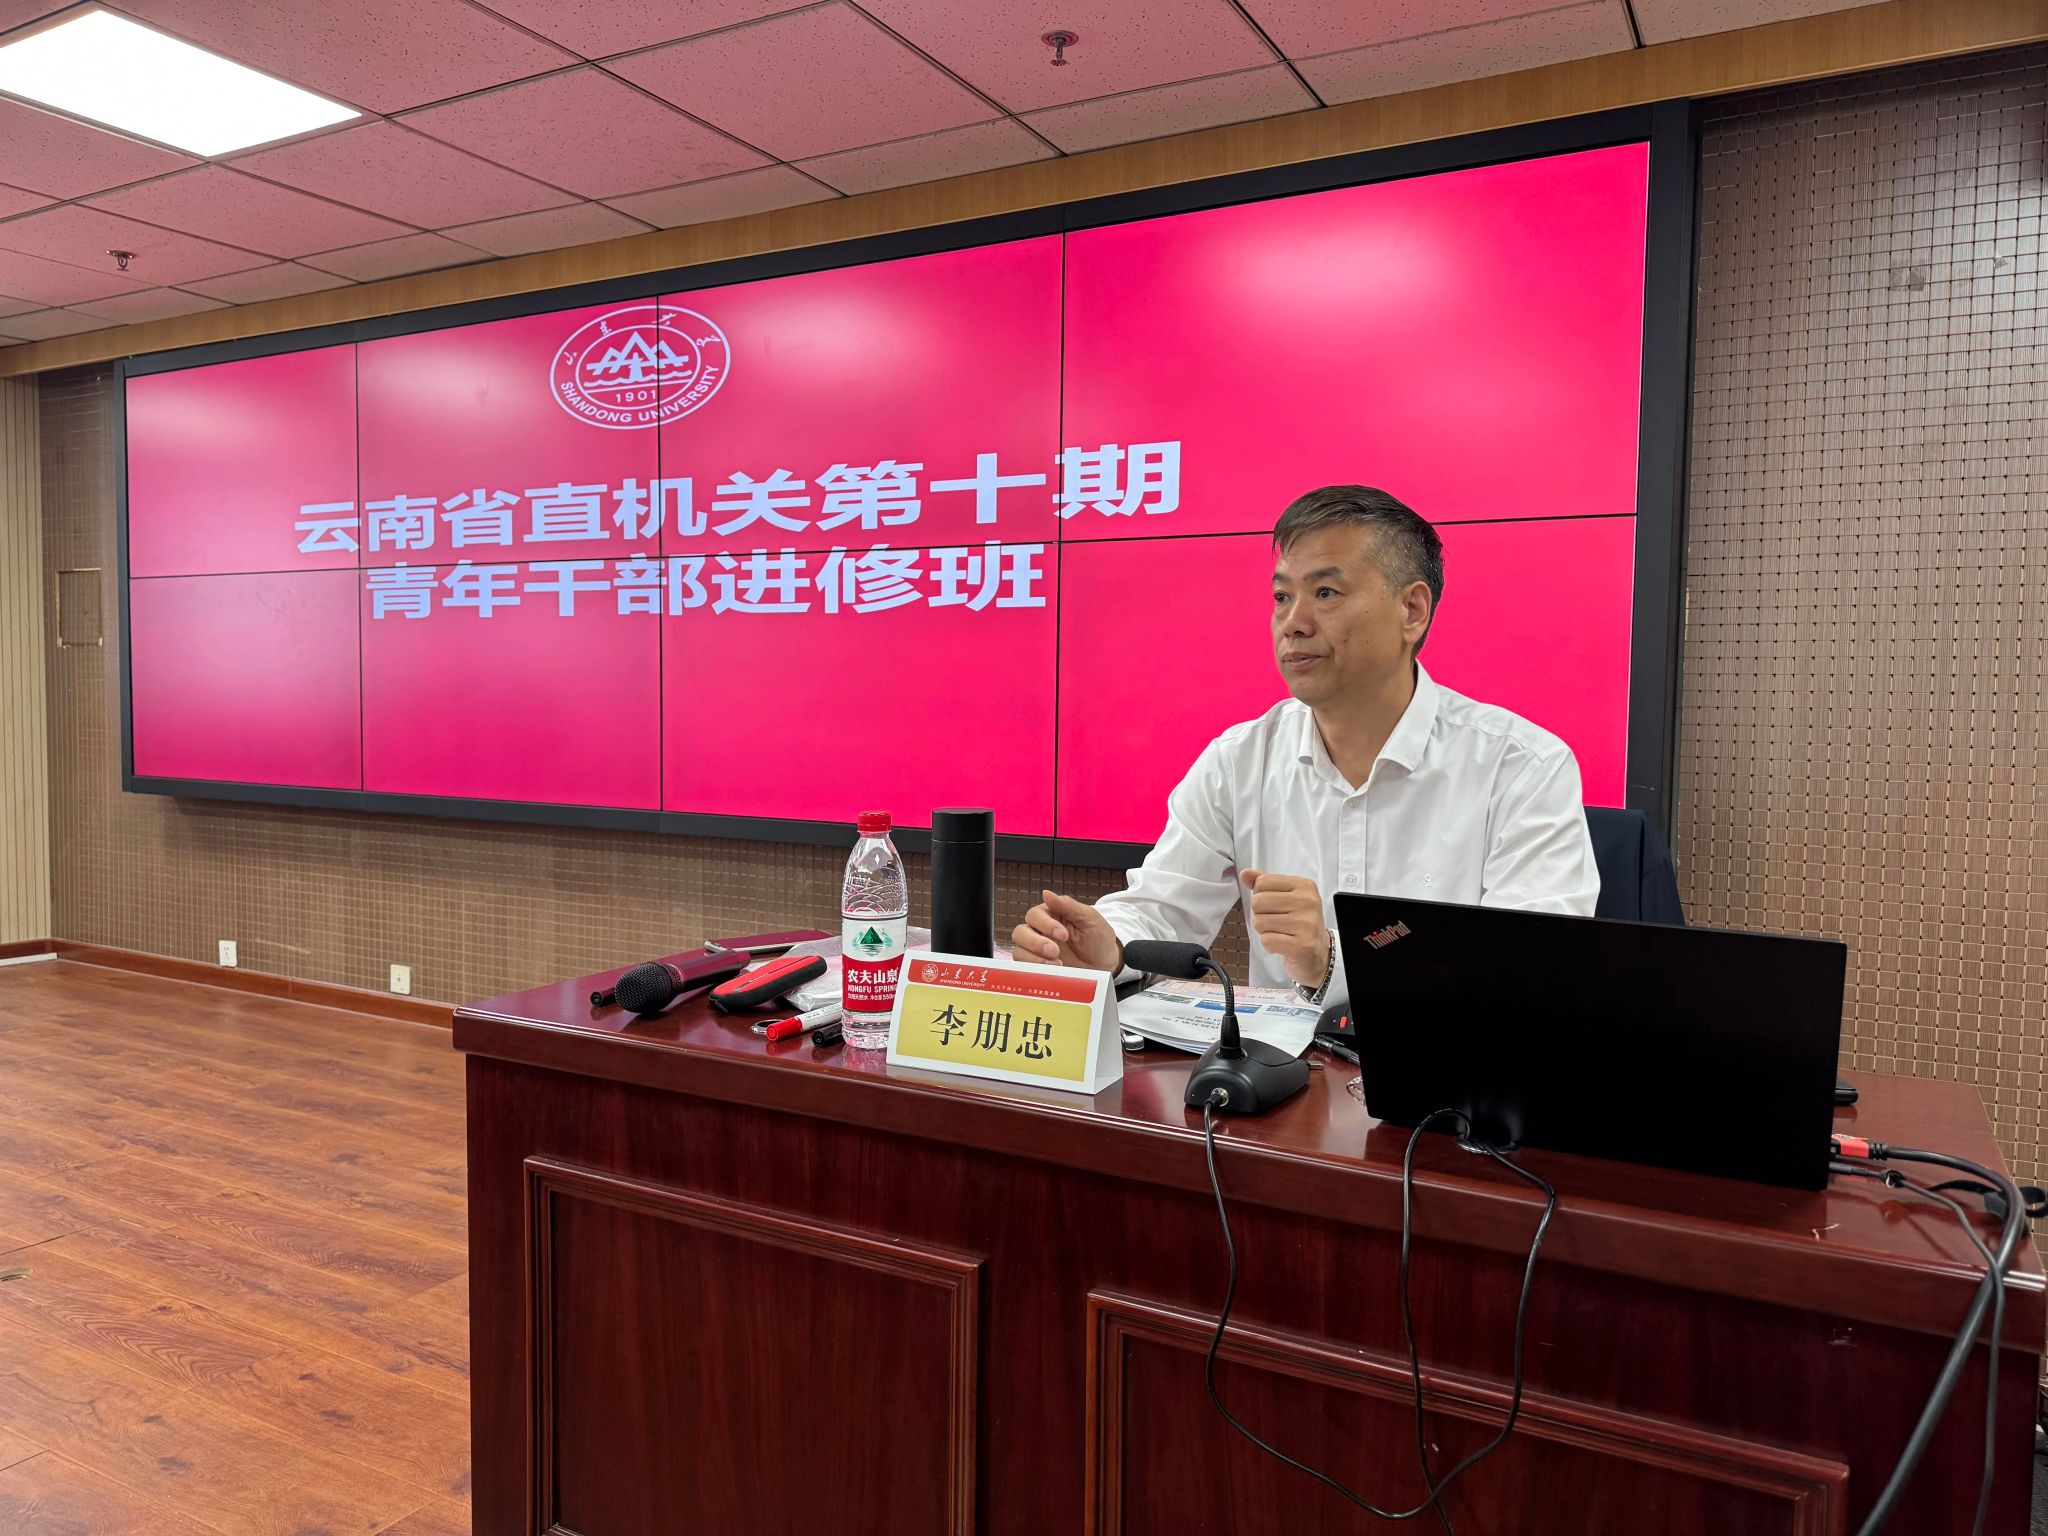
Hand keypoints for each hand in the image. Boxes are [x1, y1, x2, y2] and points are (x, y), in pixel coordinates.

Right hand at [1011, 889, 1122, 971]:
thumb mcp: (1089, 918)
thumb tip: (1046, 893)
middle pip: (1020, 932)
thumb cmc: (1099, 938)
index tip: (1064, 935)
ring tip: (1057, 964)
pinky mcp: (1038, 968)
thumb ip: (1068, 905)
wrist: (1107, 965)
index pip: (1034, 915)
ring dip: (1034, 958)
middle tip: (1055, 951)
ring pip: (1018, 950)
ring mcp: (1036, 952)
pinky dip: (1034, 969)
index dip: (1045, 924)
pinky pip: (1024, 968)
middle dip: (1036, 943)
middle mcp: (1039, 932)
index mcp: (1050, 916)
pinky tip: (1051, 971)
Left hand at [1239, 869, 1329, 988]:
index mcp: (1304, 886)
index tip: (1275, 906)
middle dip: (1260, 915)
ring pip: (1260, 922)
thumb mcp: (1285, 898)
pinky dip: (1270, 945)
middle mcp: (1308, 902)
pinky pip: (1267, 941)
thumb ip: (1264, 884)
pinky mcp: (1302, 945)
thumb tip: (1245, 873)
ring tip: (1281, 933)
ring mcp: (1307, 924)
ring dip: (1265, 931)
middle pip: (1258, 902)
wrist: (1317, 953)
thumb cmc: (1298, 923)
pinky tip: (1283, 944)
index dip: (1261, 896)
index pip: (1262, 882)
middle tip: (1277, 922)